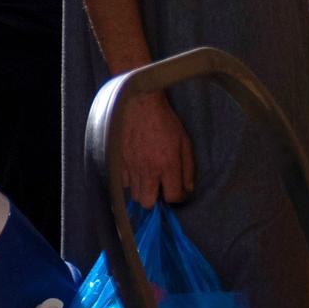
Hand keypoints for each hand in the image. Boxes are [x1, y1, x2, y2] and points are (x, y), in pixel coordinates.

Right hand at [115, 92, 196, 208]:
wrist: (140, 104)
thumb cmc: (165, 122)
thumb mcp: (185, 142)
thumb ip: (188, 168)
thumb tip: (188, 188)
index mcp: (167, 165)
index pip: (172, 197)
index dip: (177, 197)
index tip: (178, 191)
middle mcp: (148, 170)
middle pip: (148, 203)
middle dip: (156, 201)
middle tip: (161, 190)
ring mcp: (132, 167)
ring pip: (135, 195)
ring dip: (144, 192)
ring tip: (149, 181)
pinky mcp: (120, 162)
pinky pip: (124, 183)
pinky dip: (131, 182)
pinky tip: (138, 172)